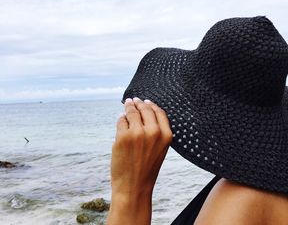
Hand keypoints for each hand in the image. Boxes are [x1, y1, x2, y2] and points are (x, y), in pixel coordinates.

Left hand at [107, 97, 172, 224]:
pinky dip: (121, 119)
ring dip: (128, 107)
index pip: (159, 112)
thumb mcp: (159, 149)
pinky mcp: (123, 136)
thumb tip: (142, 111)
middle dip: (138, 103)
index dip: (151, 104)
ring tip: (126, 105)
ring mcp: (138, 133)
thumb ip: (156, 131)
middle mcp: (154, 132)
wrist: (134, 187)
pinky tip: (121, 118)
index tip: (145, 101)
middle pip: (145, 109)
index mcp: (166, 135)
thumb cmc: (146, 169)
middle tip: (133, 100)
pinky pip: (121, 120)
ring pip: (131, 112)